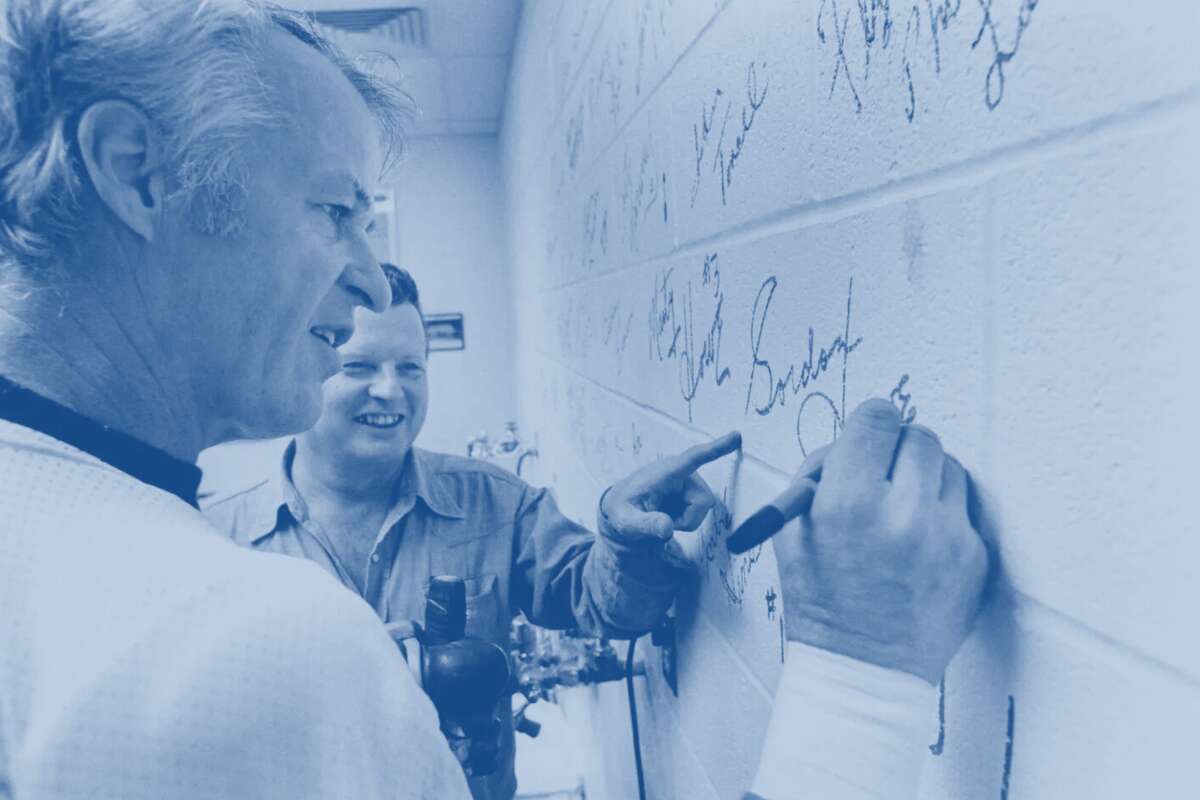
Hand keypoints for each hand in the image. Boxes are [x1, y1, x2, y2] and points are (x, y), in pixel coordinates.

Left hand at [600, 431, 741, 545]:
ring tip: (663, 515)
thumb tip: (667, 528)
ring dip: (686, 519)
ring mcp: (688, 480)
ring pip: (704, 508)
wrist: (622, 509)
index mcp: (664, 472)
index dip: (716, 449)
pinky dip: (687, 519)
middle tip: (661, 521)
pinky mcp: (692, 489)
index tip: (736, 436)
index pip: (693, 458)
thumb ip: (645, 525)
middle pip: (703, 501)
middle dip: (687, 519)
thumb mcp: (627, 522)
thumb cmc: (622, 511)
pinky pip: (701, 510)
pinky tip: (670, 513)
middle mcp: (680, 472)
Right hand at [772, 398, 987, 684]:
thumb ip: (818, 475)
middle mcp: (902, 514)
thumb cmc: (820, 600)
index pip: (877, 418)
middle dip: (898, 449)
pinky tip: (919, 545)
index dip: (869, 426)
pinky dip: (943, 516)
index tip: (868, 437)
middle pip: (919, 435)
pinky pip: (964, 510)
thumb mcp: (791, 531)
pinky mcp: (975, 557)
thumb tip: (854, 440)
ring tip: (902, 511)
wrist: (863, 668)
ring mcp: (946, 537)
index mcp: (848, 502)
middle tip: (884, 473)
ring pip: (950, 467)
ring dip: (926, 479)